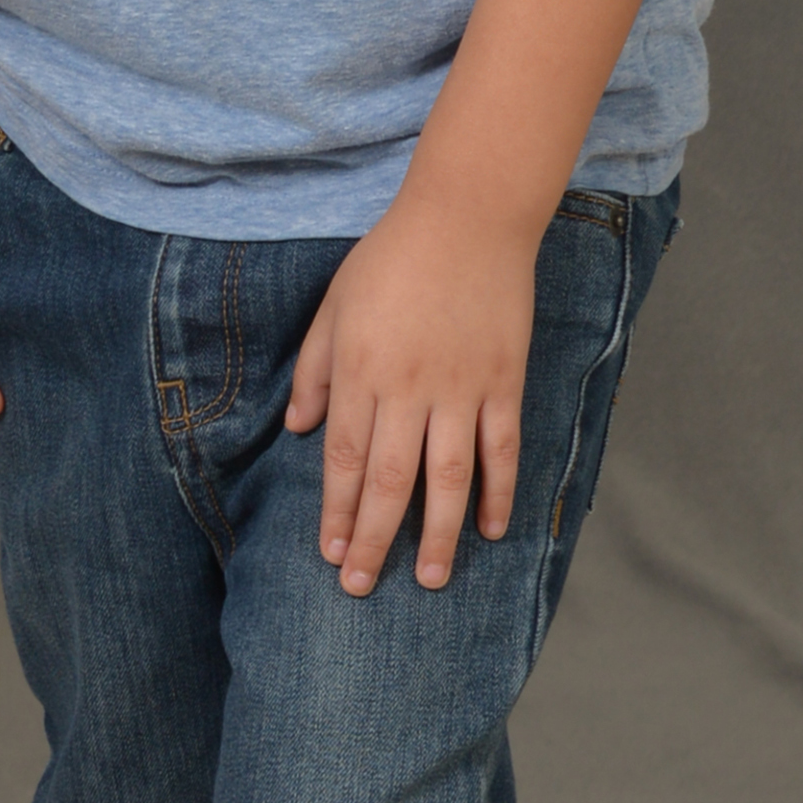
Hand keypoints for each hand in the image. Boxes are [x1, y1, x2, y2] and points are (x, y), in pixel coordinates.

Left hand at [284, 190, 534, 592]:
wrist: (467, 215)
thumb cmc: (392, 256)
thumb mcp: (335, 303)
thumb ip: (314, 368)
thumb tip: (298, 429)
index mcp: (361, 369)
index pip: (345, 459)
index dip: (338, 513)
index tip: (331, 555)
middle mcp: (409, 388)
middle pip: (389, 481)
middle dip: (374, 541)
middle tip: (363, 587)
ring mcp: (461, 388)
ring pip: (448, 478)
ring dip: (438, 535)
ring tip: (431, 578)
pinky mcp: (503, 381)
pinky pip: (502, 449)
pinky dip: (499, 493)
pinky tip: (491, 529)